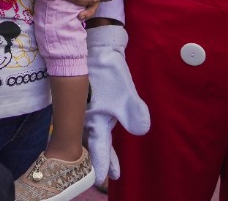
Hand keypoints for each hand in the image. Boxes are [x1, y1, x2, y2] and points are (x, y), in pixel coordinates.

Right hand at [84, 25, 149, 185]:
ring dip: (98, 147)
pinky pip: (91, 123)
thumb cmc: (109, 72)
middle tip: (108, 176)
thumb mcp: (126, 94)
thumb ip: (134, 115)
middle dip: (101, 159)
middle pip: (94, 145)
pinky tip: (101, 131)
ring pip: (91, 134)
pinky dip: (96, 132)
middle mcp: (87, 118)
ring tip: (105, 157)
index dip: (104, 164)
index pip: (99, 149)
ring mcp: (86, 109)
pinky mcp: (89, 100)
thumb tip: (141, 132)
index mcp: (95, 121)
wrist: (95, 47)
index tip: (107, 179)